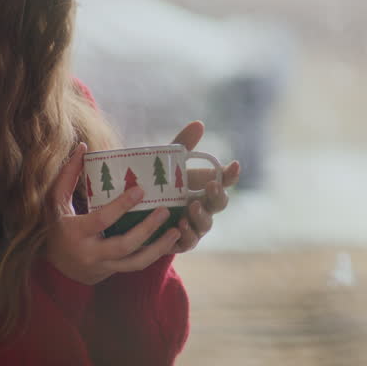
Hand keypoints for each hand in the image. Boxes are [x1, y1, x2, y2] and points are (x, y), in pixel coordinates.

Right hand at [44, 142, 181, 284]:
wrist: (57, 268)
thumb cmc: (58, 226)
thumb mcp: (57, 202)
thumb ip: (68, 175)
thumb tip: (82, 147)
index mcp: (76, 232)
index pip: (102, 220)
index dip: (121, 206)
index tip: (140, 190)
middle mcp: (91, 253)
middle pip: (124, 244)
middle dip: (147, 229)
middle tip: (165, 211)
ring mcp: (104, 265)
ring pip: (136, 262)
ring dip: (158, 248)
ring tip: (176, 230)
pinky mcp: (114, 271)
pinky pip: (138, 266)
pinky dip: (155, 255)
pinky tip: (170, 241)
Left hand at [168, 122, 240, 253]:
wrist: (132, 211)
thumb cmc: (156, 184)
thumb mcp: (168, 163)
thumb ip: (183, 145)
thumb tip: (199, 124)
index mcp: (204, 187)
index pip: (224, 180)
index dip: (231, 174)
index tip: (234, 164)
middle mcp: (203, 207)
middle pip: (219, 203)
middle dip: (218, 195)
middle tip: (212, 185)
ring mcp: (193, 225)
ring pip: (206, 224)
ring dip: (201, 216)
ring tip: (191, 208)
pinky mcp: (179, 241)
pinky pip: (188, 241)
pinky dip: (187, 234)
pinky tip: (180, 225)